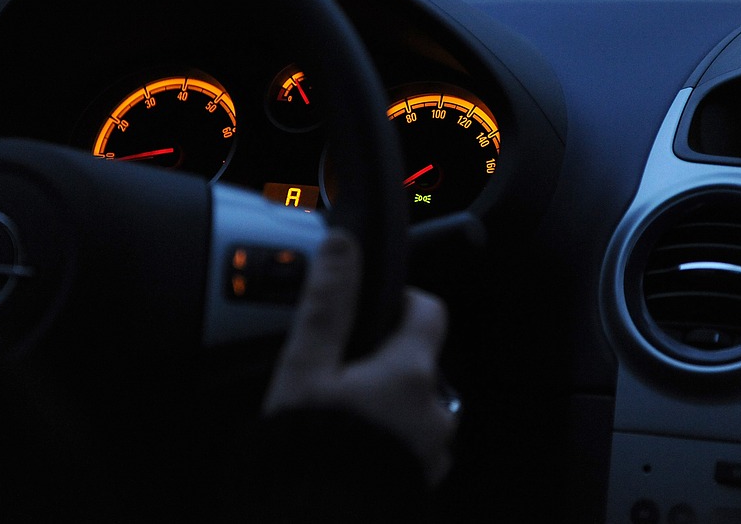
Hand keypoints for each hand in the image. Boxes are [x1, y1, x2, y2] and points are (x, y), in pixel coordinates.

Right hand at [262, 230, 456, 485]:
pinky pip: (408, 450)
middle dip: (384, 363)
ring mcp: (430, 452)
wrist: (316, 522)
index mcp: (411, 371)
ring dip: (387, 407)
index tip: (371, 307)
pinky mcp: (418, 486)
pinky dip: (386, 444)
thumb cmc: (309, 451)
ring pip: (414, 410)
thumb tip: (343, 245)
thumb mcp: (307, 368)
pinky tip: (349, 453)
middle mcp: (433, 410)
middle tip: (338, 374)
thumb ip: (328, 304)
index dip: (402, 300)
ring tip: (339, 419)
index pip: (428, 311)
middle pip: (418, 364)